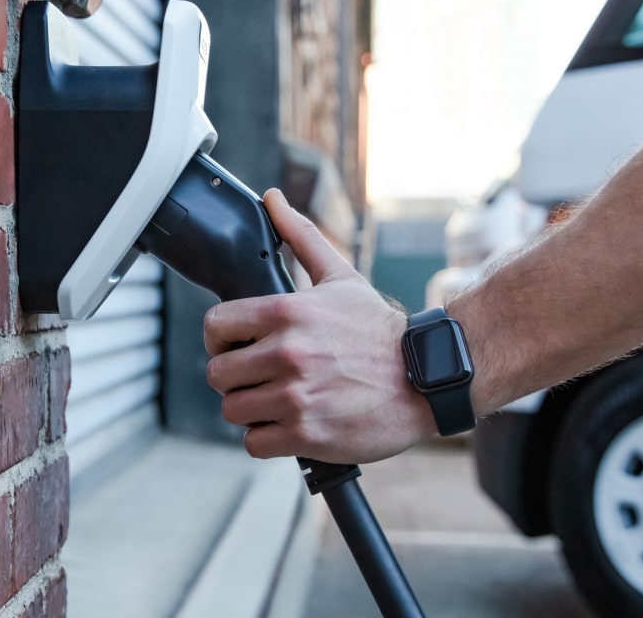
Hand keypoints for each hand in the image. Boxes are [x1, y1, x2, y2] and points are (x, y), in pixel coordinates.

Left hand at [203, 189, 436, 463]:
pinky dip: (266, 438)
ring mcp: (295, 396)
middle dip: (236, 377)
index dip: (220, 339)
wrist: (427, 379)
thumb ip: (301, 238)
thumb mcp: (342, 278)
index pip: (215, 326)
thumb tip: (273, 199)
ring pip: (232, 409)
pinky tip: (289, 424)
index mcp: (287, 312)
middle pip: (218, 374)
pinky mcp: (306, 434)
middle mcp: (287, 352)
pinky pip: (254, 442)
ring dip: (250, 409)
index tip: (235, 346)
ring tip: (277, 401)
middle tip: (259, 377)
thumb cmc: (381, 331)